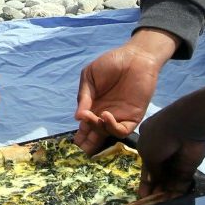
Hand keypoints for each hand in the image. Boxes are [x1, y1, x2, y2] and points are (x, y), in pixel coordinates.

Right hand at [74, 30, 177, 153]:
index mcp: (93, 107)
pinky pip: (122, 130)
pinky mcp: (133, 117)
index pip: (84, 128)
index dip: (78, 137)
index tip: (69, 143)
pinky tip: (105, 115)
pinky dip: (112, 127)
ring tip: (93, 117)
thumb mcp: (90, 76)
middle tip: (78, 148)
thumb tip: (78, 117)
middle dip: (85, 146)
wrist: (136, 56)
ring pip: (106, 135)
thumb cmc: (112, 63)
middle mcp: (104, 116)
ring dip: (97, 130)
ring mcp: (119, 118)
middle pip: (94, 138)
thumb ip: (83, 96)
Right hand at [137, 109, 204, 197]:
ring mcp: (176, 158)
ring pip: (169, 179)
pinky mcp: (188, 166)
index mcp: (148, 141)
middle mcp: (162, 150)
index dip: (144, 180)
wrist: (185, 127)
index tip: (142, 195)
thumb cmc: (159, 136)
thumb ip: (150, 169)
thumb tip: (155, 180)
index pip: (145, 164)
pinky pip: (181, 181)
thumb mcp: (147, 152)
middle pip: (158, 173)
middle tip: (151, 202)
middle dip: (154, 187)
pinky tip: (171, 201)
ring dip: (164, 191)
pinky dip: (177, 191)